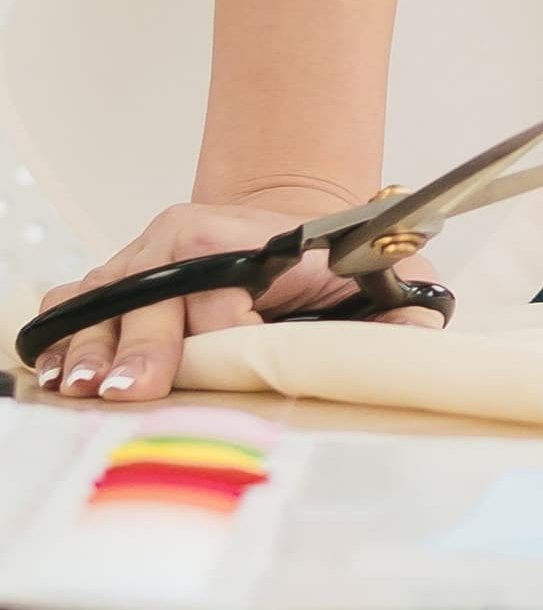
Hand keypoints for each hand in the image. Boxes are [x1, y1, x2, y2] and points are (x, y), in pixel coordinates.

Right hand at [22, 184, 377, 406]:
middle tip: (132, 390)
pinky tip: (56, 370)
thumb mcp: (383, 272)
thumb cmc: (329, 260)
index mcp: (250, 238)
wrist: (285, 219)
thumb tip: (419, 334)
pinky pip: (76, 300)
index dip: (227, 324)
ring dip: (92, 345)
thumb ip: (404, 303)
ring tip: (81, 386)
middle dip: (147, 345)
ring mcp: (144, 256)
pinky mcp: (116, 277)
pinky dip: (62, 334)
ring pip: (106, 298)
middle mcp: (186, 239)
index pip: (228, 286)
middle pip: (156, 295)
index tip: (230, 354)